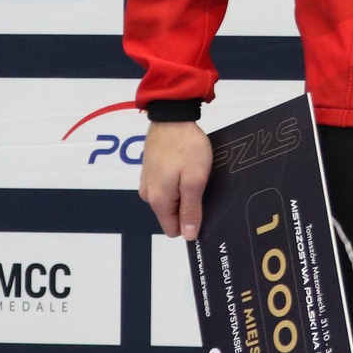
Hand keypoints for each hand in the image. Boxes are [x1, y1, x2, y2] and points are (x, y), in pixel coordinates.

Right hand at [140, 120, 213, 239]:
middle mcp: (148, 194)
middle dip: (189, 205)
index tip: (204, 209)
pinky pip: (167, 186)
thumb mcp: (195, 181)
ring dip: (185, 191)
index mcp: (158, 200)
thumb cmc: (185, 146)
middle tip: (202, 186)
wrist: (172, 117)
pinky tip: (188, 167)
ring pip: (171, 199)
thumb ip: (191, 210)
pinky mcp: (151, 171)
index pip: (173, 229)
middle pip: (172, 214)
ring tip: (196, 173)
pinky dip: (179, 180)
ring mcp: (148, 181)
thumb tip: (188, 235)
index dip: (190, 223)